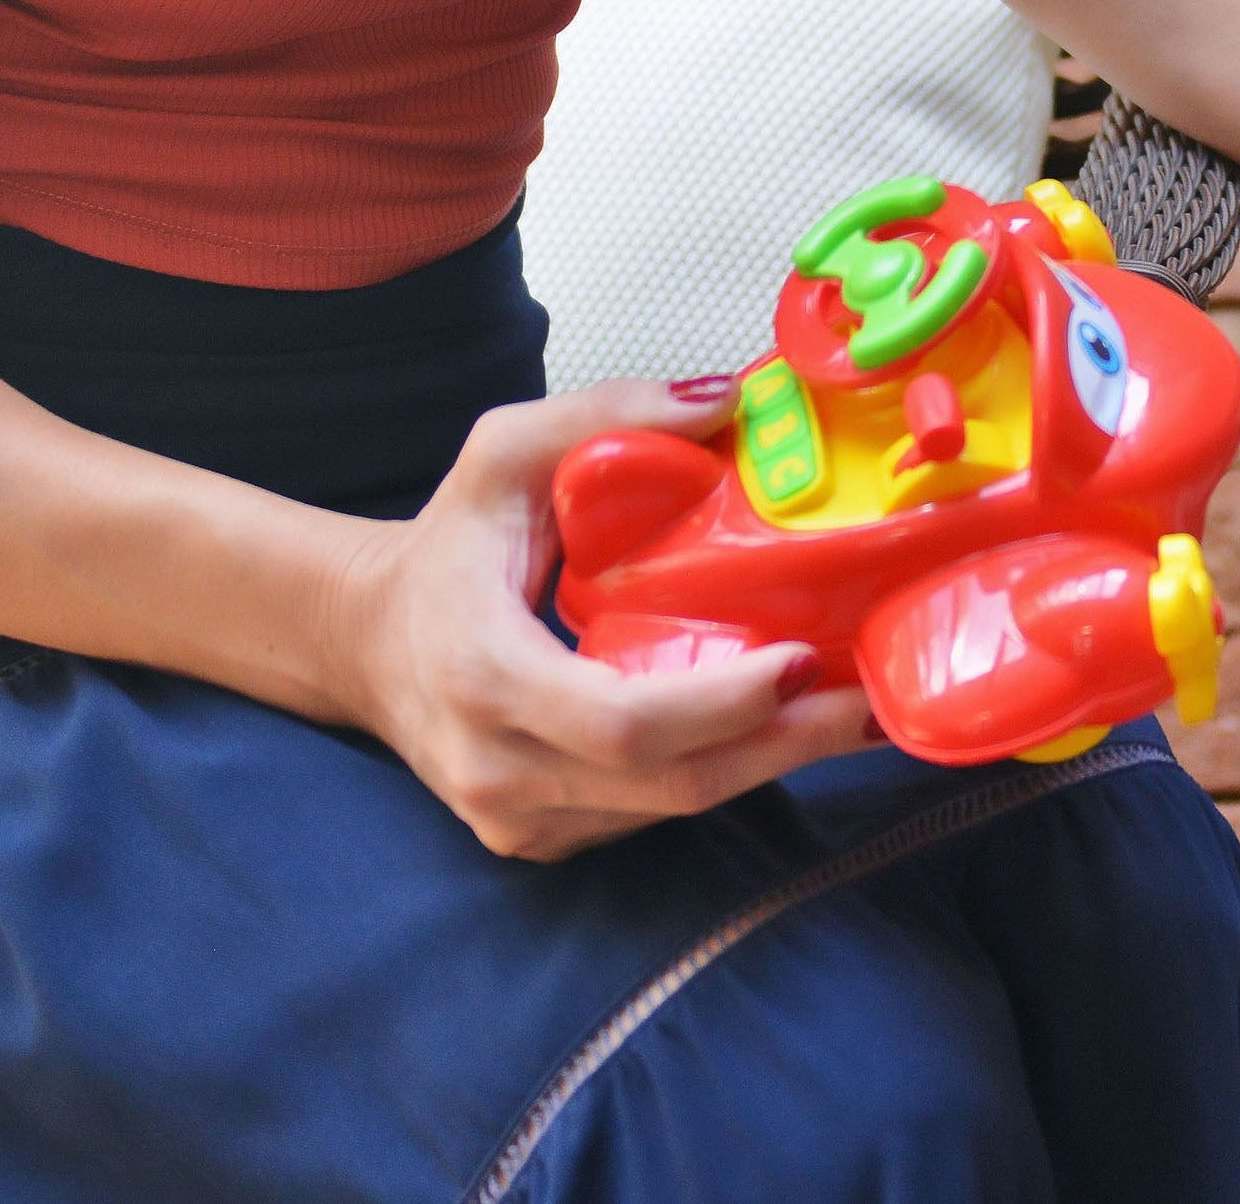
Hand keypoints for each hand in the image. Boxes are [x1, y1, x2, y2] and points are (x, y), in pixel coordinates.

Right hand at [320, 381, 874, 859]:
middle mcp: (497, 768)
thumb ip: (607, 413)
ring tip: (852, 709)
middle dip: (783, 746)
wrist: (367, 643)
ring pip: (670, 809)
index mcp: (484, 676)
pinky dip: (724, 773)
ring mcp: (516, 819)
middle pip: (668, 783)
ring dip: (768, 763)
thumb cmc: (447, 546)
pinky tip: (782, 729)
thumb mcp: (504, 453)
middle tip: (872, 699)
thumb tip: (726, 401)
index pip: (617, 721)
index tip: (800, 658)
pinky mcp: (543, 836)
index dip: (718, 703)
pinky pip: (649, 816)